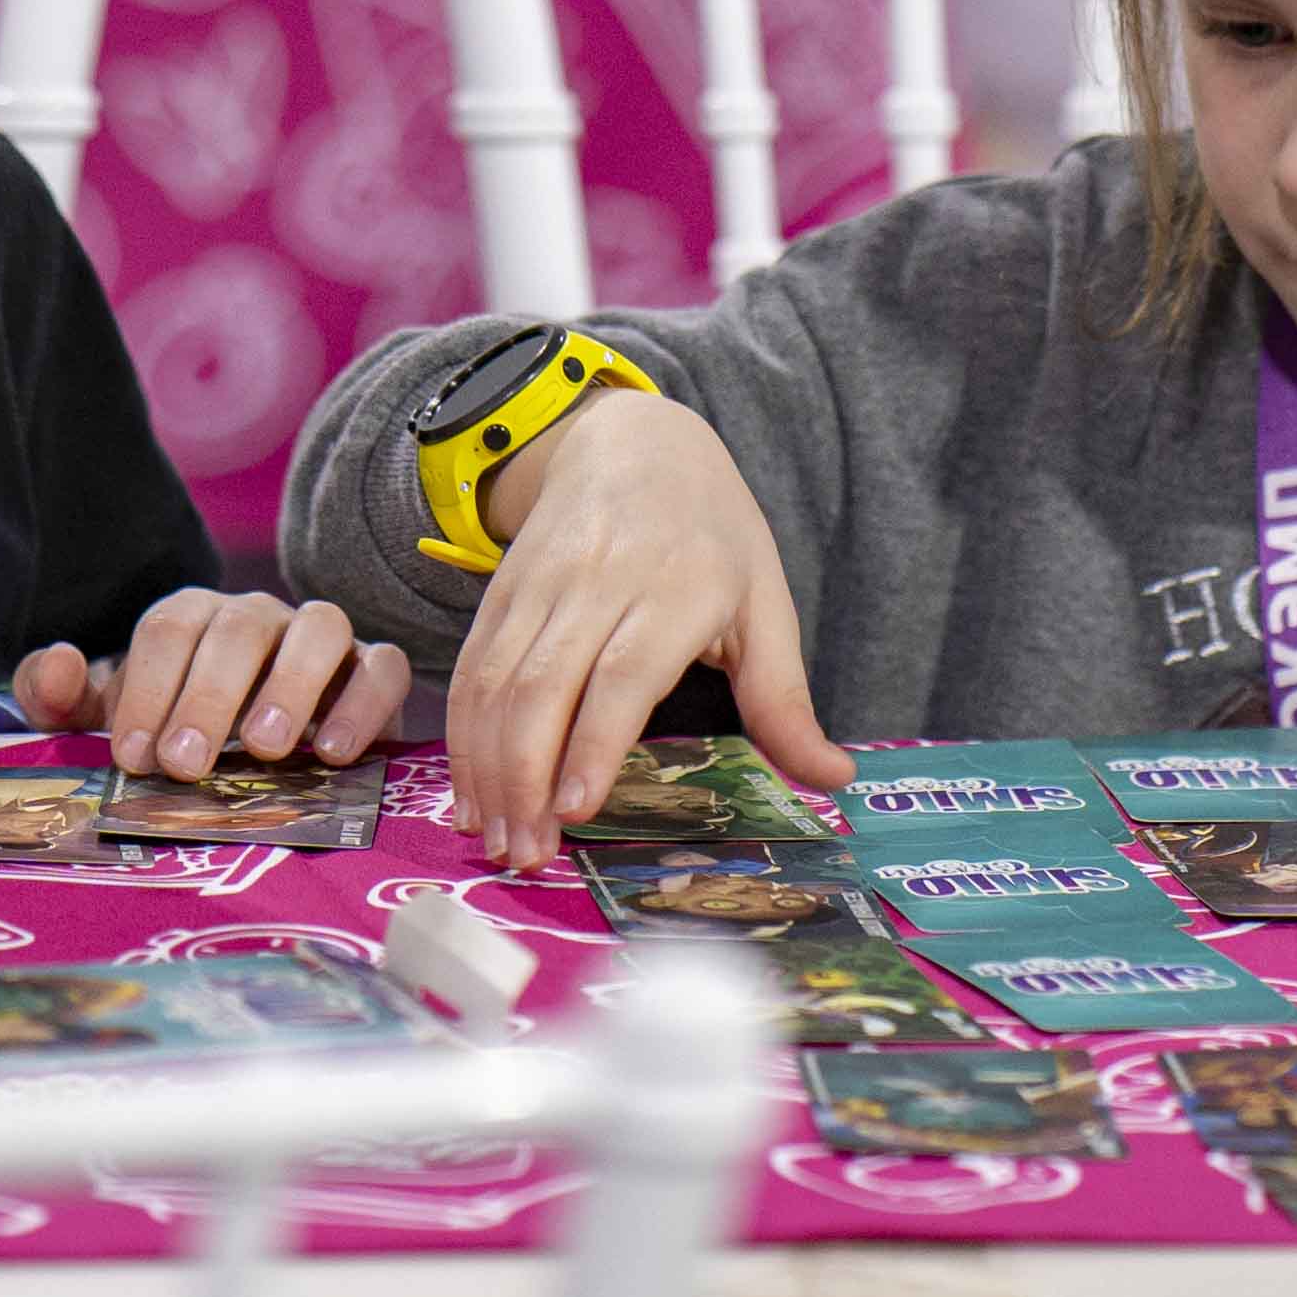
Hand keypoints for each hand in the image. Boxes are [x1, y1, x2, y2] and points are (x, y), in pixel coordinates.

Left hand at [13, 593, 410, 777]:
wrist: (253, 762)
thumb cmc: (175, 735)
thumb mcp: (109, 724)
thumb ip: (63, 699)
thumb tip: (58, 666)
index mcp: (191, 618)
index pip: (168, 629)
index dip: (149, 689)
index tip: (137, 757)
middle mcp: (256, 616)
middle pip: (237, 630)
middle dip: (209, 697)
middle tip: (188, 764)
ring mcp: (319, 638)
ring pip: (318, 629)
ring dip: (292, 685)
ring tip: (266, 749)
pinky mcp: (374, 670)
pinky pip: (383, 666)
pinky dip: (364, 703)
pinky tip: (335, 754)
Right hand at [442, 391, 850, 873]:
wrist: (631, 439)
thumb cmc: (711, 533)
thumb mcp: (765, 603)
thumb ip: (785, 699)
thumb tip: (835, 779)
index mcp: (675, 588)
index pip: (623, 673)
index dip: (592, 741)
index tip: (575, 808)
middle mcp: (597, 583)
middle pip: (544, 687)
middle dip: (526, 778)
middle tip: (528, 856)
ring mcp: (539, 586)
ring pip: (496, 683)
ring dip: (487, 769)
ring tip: (497, 840)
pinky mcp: (500, 593)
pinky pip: (471, 670)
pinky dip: (462, 736)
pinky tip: (471, 793)